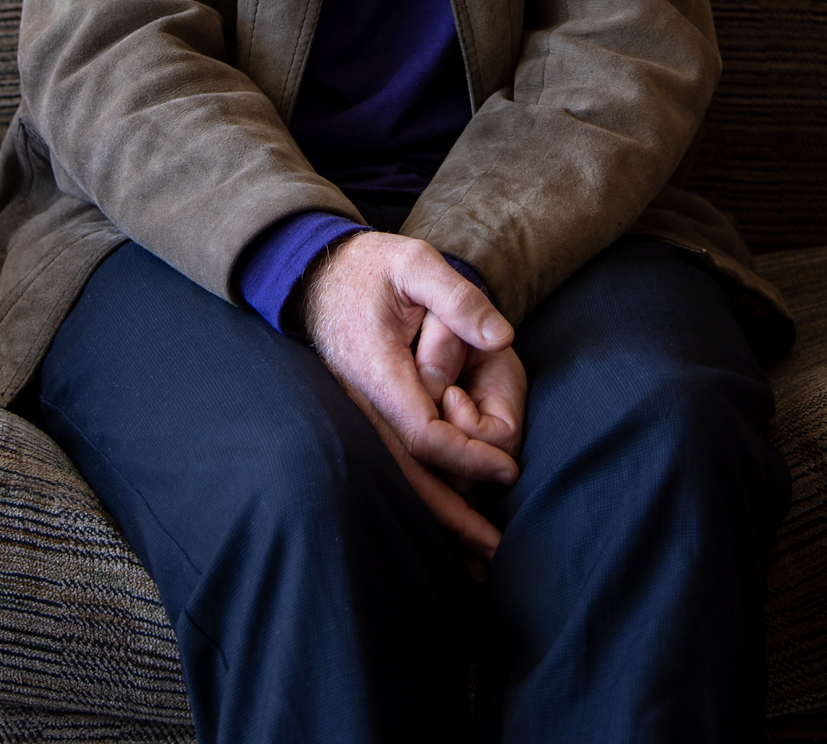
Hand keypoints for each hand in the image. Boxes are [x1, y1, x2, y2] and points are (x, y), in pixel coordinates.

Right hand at [301, 232, 523, 569]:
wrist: (318, 275)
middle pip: (407, 477)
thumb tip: (501, 337)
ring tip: (477, 564)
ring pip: (396, 483)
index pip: (422, 433)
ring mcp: (357, 416)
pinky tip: (444, 534)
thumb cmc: (372, 267)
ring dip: (437, 524)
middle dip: (452, 519)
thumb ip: (456, 297)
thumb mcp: (414, 263)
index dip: (466, 457)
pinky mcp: (362, 421)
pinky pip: (391, 471)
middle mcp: (361, 404)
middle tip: (497, 551)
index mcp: (377, 370)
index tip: (509, 468)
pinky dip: (420, 505)